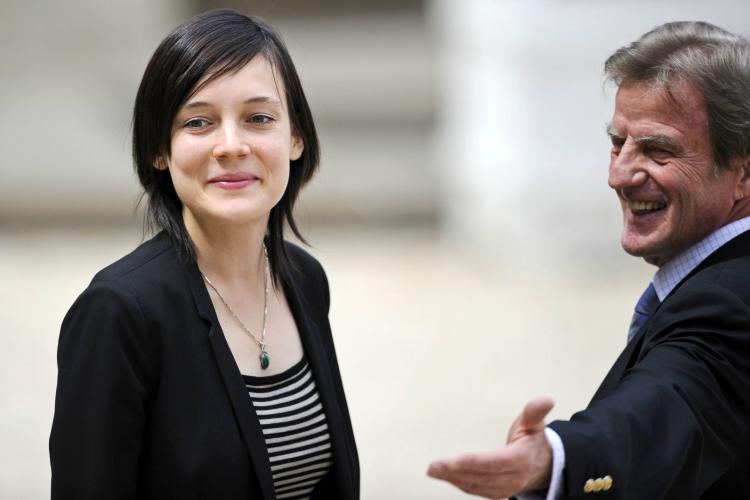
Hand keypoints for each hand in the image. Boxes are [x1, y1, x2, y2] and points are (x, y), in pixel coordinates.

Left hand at [427, 397, 554, 498]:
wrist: (544, 467)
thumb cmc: (534, 442)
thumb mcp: (535, 424)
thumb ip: (535, 412)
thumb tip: (546, 400)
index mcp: (521, 459)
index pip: (495, 463)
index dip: (473, 462)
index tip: (453, 460)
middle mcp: (513, 478)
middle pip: (481, 476)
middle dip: (455, 471)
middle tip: (433, 466)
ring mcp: (505, 488)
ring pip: (476, 485)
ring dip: (452, 479)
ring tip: (433, 470)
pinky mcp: (497, 493)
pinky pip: (475, 490)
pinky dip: (458, 484)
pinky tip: (444, 476)